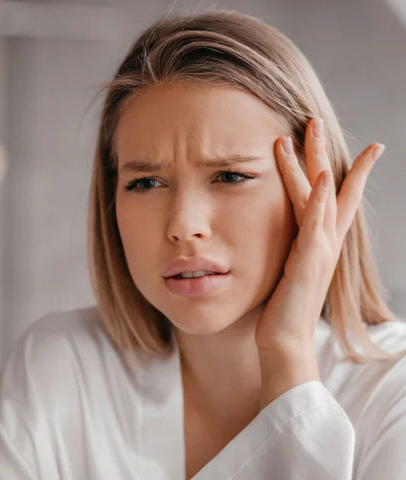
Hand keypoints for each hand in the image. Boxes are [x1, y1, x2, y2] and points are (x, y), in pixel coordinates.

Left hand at [255, 117, 383, 406]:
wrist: (283, 343)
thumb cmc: (280, 310)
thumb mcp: (285, 272)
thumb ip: (286, 251)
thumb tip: (273, 238)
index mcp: (317, 244)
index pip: (334, 200)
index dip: (344, 172)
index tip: (349, 147)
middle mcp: (323, 243)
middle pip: (329, 187)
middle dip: (322, 152)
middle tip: (316, 121)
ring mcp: (319, 251)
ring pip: (319, 196)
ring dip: (314, 162)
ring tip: (309, 130)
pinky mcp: (308, 263)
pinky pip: (315, 225)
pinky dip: (321, 200)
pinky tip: (323, 175)